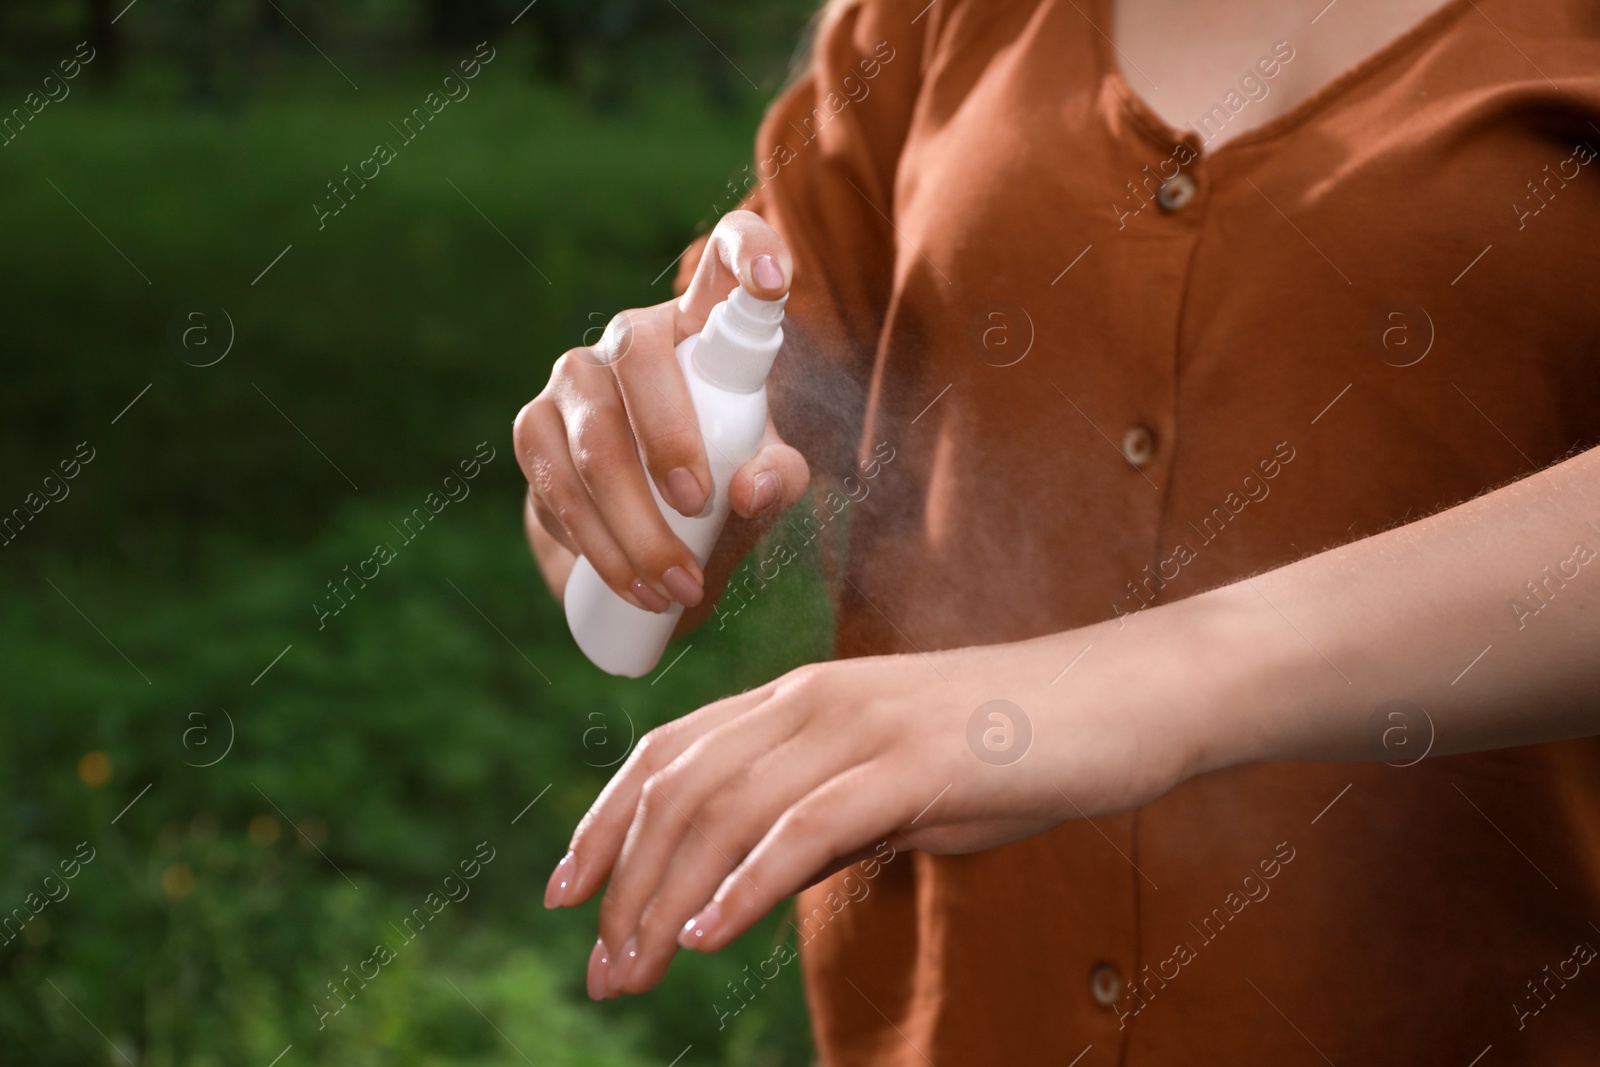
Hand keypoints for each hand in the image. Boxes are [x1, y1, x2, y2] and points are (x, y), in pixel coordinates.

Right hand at [513, 211, 811, 612]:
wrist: (639, 533)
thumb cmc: (718, 481)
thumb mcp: (761, 478)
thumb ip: (777, 478)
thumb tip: (748, 489)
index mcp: (700, 327)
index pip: (723, 260)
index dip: (749, 252)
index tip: (777, 279)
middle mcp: (631, 336)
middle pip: (640, 356)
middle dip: (668, 438)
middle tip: (698, 507)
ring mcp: (574, 379)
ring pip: (592, 436)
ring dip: (633, 520)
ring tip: (678, 584)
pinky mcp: (533, 429)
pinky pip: (555, 481)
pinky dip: (597, 542)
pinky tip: (631, 582)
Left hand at [542, 611, 1214, 999]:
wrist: (1127, 699)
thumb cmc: (1016, 749)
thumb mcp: (900, 786)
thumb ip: (826, 820)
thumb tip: (761, 879)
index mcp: (801, 700)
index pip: (669, 751)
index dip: (606, 821)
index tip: (565, 893)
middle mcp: (814, 699)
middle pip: (680, 786)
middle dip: (623, 882)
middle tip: (601, 970)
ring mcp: (863, 725)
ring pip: (726, 807)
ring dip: (667, 895)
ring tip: (636, 968)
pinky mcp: (916, 761)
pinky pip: (809, 824)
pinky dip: (749, 881)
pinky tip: (711, 934)